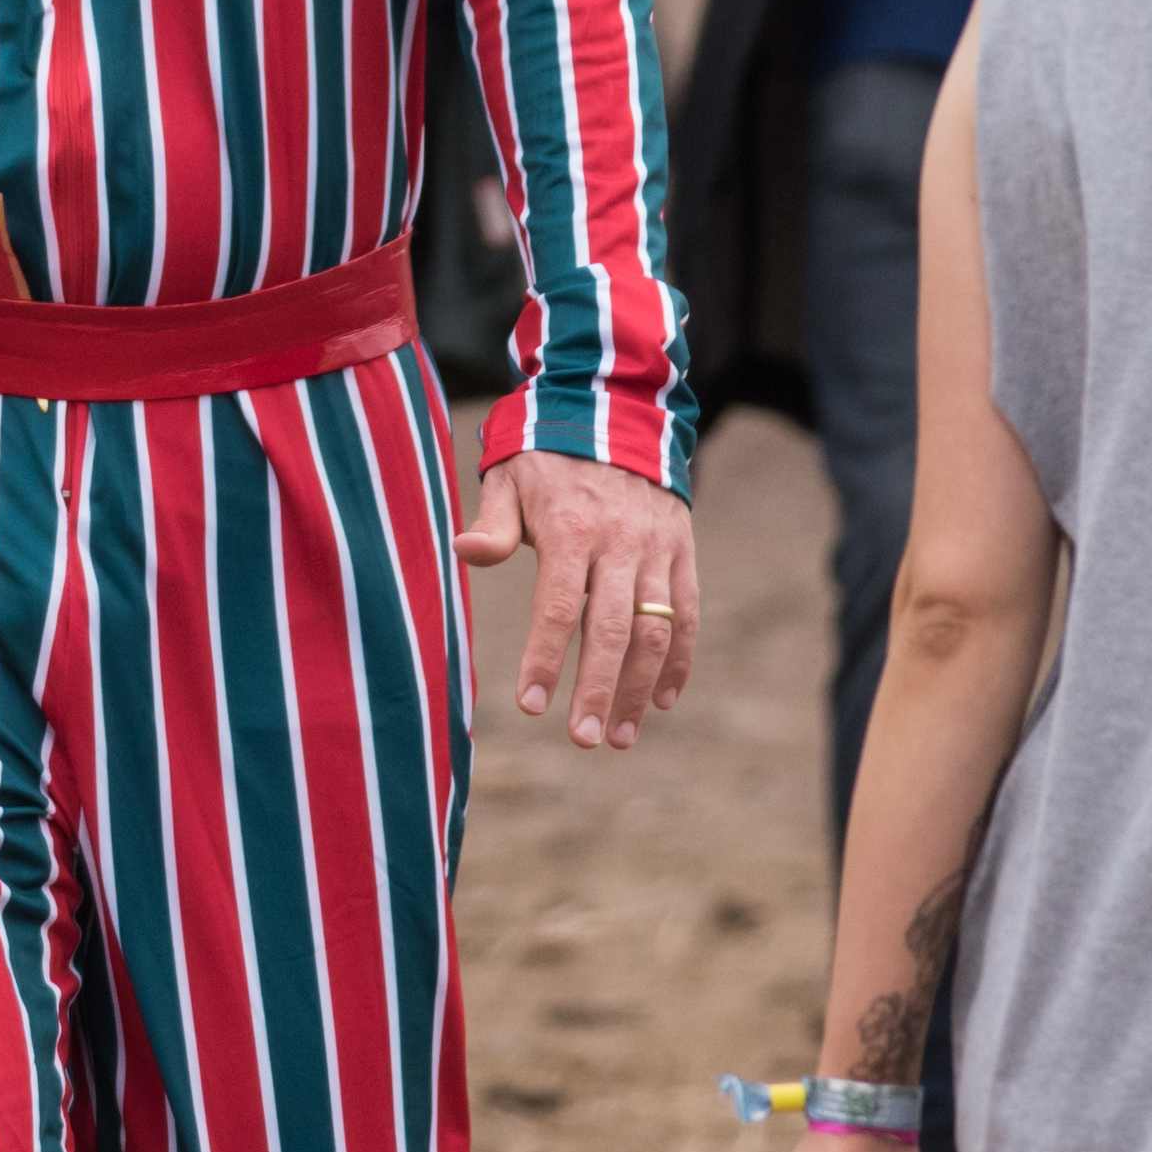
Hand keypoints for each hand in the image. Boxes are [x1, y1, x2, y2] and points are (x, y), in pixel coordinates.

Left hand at [458, 442, 697, 748]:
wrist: (616, 413)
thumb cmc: (547, 456)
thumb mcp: (510, 476)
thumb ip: (493, 522)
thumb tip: (464, 552)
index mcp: (570, 527)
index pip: (558, 605)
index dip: (545, 656)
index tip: (531, 704)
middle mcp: (620, 542)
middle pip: (612, 627)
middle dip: (598, 688)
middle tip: (582, 739)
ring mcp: (657, 549)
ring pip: (655, 629)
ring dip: (638, 688)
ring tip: (618, 736)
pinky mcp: (681, 552)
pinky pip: (688, 614)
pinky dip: (679, 661)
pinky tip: (660, 701)